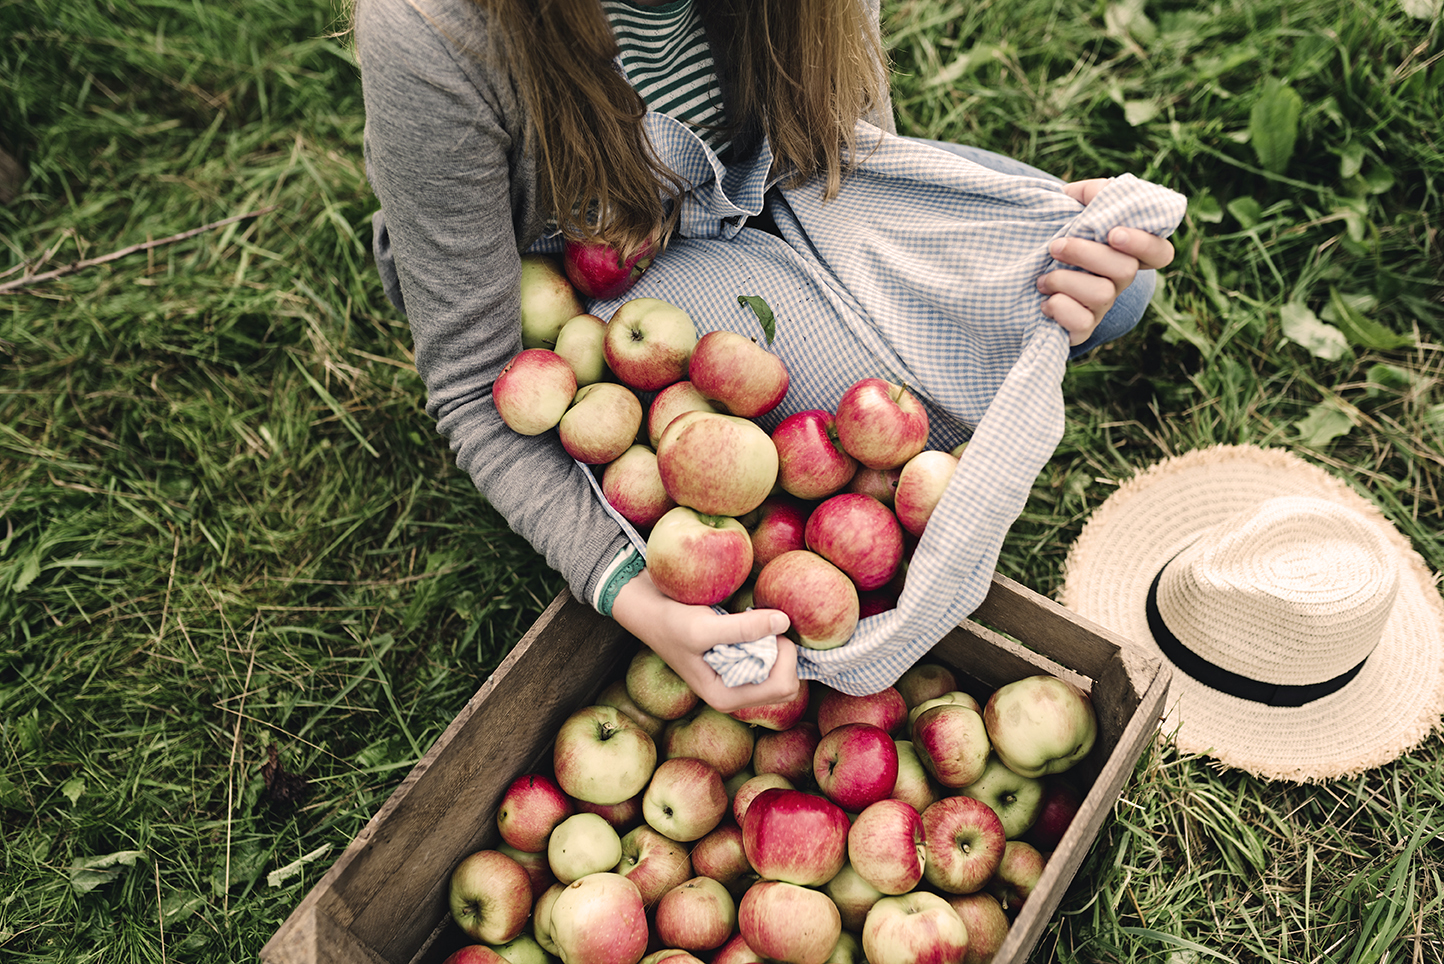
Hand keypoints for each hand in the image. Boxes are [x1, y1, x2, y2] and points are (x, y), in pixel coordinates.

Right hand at [610, 568, 801, 712]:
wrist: (650, 610)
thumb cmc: (670, 623)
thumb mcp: (703, 627)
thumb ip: (743, 629)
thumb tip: (784, 621)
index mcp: (726, 697)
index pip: (783, 687)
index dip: (783, 656)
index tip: (764, 628)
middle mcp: (736, 693)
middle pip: (789, 683)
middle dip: (784, 654)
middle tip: (762, 625)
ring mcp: (739, 680)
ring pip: (783, 671)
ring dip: (777, 646)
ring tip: (754, 625)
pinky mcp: (740, 663)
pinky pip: (773, 658)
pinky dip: (771, 640)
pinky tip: (752, 623)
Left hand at [1039, 179, 1176, 344]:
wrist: (1031, 277)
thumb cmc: (1064, 239)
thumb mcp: (1077, 211)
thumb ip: (1089, 195)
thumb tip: (1083, 193)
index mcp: (1128, 252)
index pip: (1160, 253)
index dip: (1143, 244)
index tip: (1113, 233)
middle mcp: (1121, 280)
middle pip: (1125, 270)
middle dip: (1086, 254)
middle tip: (1055, 246)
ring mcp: (1104, 306)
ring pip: (1101, 294)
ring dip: (1064, 281)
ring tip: (1043, 277)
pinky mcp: (1083, 327)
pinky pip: (1081, 323)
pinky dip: (1059, 308)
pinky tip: (1045, 301)